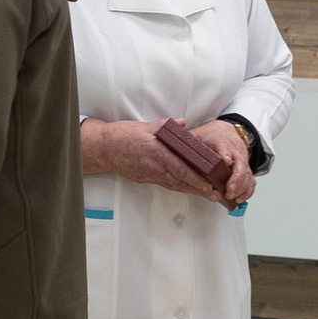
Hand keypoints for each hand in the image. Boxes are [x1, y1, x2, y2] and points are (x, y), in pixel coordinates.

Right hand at [86, 120, 231, 204]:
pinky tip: (188, 189)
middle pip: (180, 181)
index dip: (196, 179)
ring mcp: (149, 174)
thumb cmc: (121, 136)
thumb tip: (183, 123)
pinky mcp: (145, 178)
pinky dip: (178, 187)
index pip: (181, 169)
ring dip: (191, 191)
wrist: (102, 148)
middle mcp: (155, 167)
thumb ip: (166, 126)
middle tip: (214, 195)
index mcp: (157, 153)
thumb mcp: (145, 126)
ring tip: (206, 195)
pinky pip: (165, 184)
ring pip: (174, 185)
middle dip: (199, 189)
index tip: (209, 185)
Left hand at [190, 119, 255, 204]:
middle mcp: (235, 151)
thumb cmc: (210, 135)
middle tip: (228, 191)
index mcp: (221, 142)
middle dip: (236, 179)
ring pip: (247, 174)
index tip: (226, 161)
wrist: (226, 130)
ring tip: (232, 197)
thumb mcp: (197, 135)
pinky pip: (250, 180)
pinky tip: (239, 199)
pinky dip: (247, 191)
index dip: (226, 155)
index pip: (225, 148)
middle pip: (240, 165)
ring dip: (242, 187)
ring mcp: (242, 160)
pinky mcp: (245, 168)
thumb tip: (170, 147)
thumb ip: (186, 143)